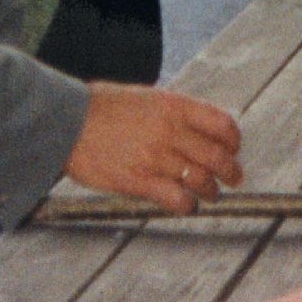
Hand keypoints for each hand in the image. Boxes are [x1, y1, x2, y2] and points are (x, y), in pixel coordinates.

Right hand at [63, 81, 242, 211]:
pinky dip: (187, 205)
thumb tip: (197, 129)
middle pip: (217, 156)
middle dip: (231, 171)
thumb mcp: (145, 97)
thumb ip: (173, 112)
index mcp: (174, 106)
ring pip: (201, 181)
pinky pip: (177, 199)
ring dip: (211, 191)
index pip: (222, 125)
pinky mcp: (139, 181)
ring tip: (211, 194)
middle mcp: (170, 131)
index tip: (233, 148)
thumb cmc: (102, 107)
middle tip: (233, 178)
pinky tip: (185, 205)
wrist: (67, 122)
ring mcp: (156, 157)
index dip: (233, 141)